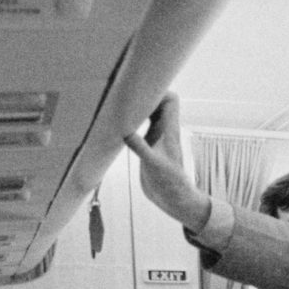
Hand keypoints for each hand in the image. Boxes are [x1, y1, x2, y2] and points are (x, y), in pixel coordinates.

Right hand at [120, 93, 210, 228]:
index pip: (171, 101)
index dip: (158, 90)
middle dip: (143, 95)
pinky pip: (139, 125)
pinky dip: (130, 120)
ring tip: (118, 103)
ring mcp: (156, 137)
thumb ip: (141, 148)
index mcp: (170, 130)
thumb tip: (125, 131)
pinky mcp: (148, 145)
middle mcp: (165, 131)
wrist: (171, 199)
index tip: (139, 89)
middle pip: (158, 102)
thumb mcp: (154, 165)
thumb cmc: (170, 183)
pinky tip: (116, 123)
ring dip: (137, 107)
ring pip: (148, 113)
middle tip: (123, 92)